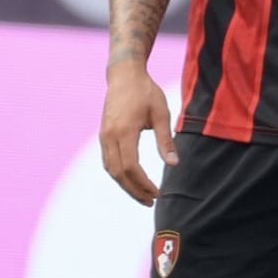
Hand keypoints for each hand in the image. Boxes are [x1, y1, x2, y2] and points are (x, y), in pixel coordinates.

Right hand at [100, 61, 176, 205]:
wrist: (124, 75)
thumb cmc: (146, 92)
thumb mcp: (161, 113)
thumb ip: (165, 140)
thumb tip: (173, 164)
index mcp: (124, 131)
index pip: (131, 167)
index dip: (143, 184)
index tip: (157, 193)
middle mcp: (109, 136)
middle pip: (119, 173)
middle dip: (134, 190)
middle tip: (151, 202)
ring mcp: (104, 136)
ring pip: (111, 169)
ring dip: (126, 185)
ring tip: (142, 195)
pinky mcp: (104, 135)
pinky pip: (108, 161)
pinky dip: (119, 174)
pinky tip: (132, 180)